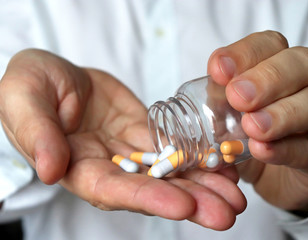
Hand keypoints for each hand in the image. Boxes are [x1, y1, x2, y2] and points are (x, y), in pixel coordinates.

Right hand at [0, 49, 245, 229]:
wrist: (55, 73)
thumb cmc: (31, 85)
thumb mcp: (24, 100)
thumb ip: (36, 134)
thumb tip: (49, 169)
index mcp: (78, 167)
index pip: (114, 191)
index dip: (148, 199)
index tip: (183, 205)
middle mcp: (109, 167)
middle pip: (152, 190)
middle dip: (190, 202)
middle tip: (227, 212)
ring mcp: (130, 151)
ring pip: (170, 172)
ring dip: (204, 184)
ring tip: (236, 195)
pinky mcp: (144, 133)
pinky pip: (174, 147)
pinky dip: (199, 156)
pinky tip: (224, 164)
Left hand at [208, 31, 307, 215]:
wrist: (274, 176)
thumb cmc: (246, 137)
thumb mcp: (224, 117)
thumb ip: (211, 107)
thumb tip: (184, 109)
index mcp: (278, 68)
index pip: (269, 45)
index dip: (244, 53)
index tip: (218, 69)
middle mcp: (305, 86)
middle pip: (301, 63)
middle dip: (266, 78)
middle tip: (238, 96)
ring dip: (281, 113)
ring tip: (252, 126)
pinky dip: (285, 148)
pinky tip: (261, 149)